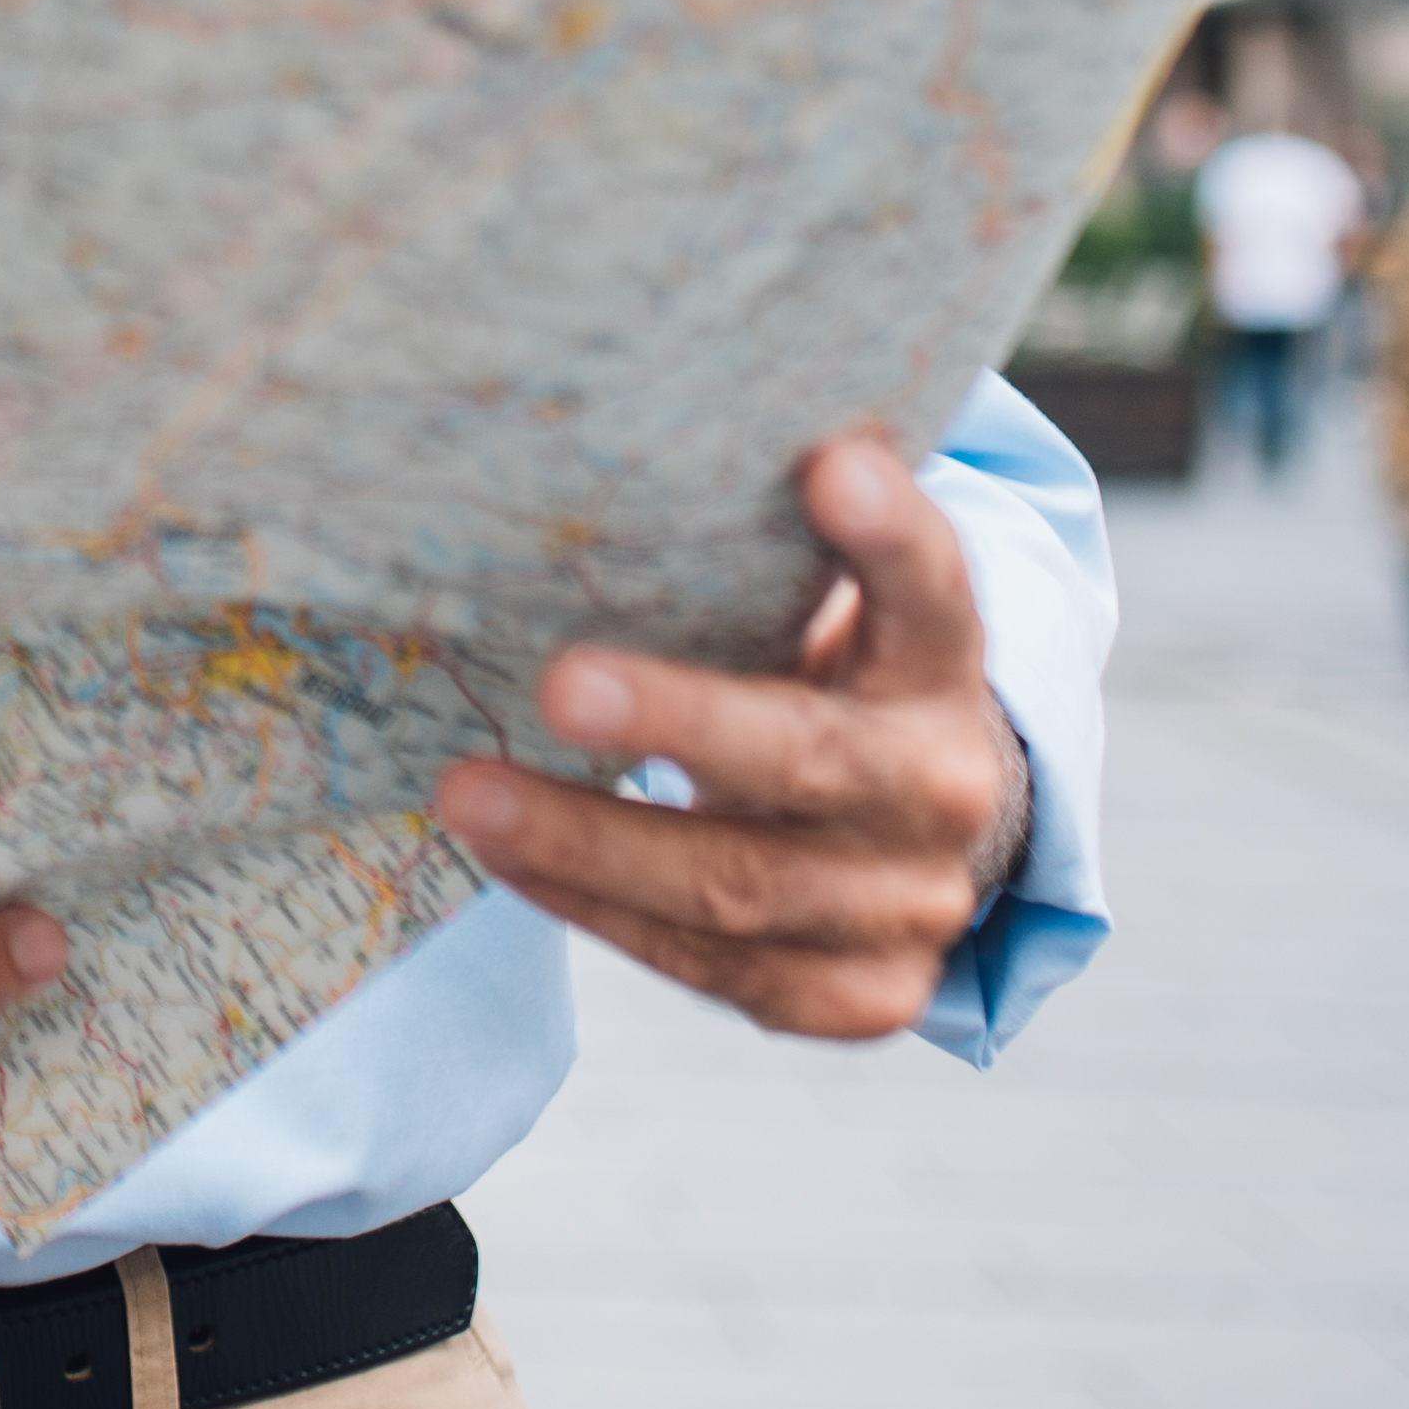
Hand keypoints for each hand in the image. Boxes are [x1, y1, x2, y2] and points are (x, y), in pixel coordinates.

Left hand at [430, 427, 1029, 1041]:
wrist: (922, 837)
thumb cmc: (828, 679)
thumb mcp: (826, 604)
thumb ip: (767, 540)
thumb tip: (625, 410)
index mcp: (943, 666)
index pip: (932, 590)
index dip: (887, 535)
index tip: (830, 463)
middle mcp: (940, 787)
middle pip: (809, 758)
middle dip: (680, 722)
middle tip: (559, 685)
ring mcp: (906, 907)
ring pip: (736, 886)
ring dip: (586, 841)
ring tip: (464, 793)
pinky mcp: (858, 997)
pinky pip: (709, 966)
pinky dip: (598, 911)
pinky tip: (510, 860)